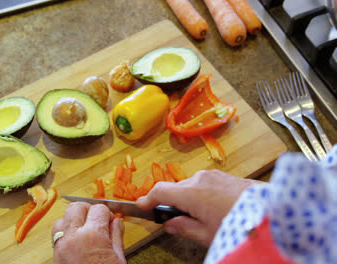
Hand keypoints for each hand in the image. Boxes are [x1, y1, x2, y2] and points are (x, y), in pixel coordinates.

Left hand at [52, 202, 125, 263]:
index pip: (99, 209)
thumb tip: (117, 222)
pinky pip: (57, 233)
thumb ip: (117, 236)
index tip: (110, 220)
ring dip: (74, 220)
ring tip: (85, 230)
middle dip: (89, 210)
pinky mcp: (55, 254)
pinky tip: (76, 240)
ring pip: (63, 218)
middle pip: (77, 206)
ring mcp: (62, 245)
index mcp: (93, 235)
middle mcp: (74, 236)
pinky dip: (66, 231)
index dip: (107, 213)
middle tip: (97, 220)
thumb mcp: (118, 259)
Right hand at [136, 170, 259, 246]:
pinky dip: (201, 194)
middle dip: (170, 202)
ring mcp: (213, 175)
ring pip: (190, 185)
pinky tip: (212, 208)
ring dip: (187, 198)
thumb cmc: (239, 224)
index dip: (147, 199)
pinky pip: (205, 183)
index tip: (141, 206)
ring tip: (199, 217)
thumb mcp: (208, 234)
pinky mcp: (225, 175)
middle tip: (173, 220)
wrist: (274, 212)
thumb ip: (184, 228)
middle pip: (175, 188)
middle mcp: (199, 179)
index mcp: (191, 193)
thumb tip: (169, 224)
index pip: (160, 191)